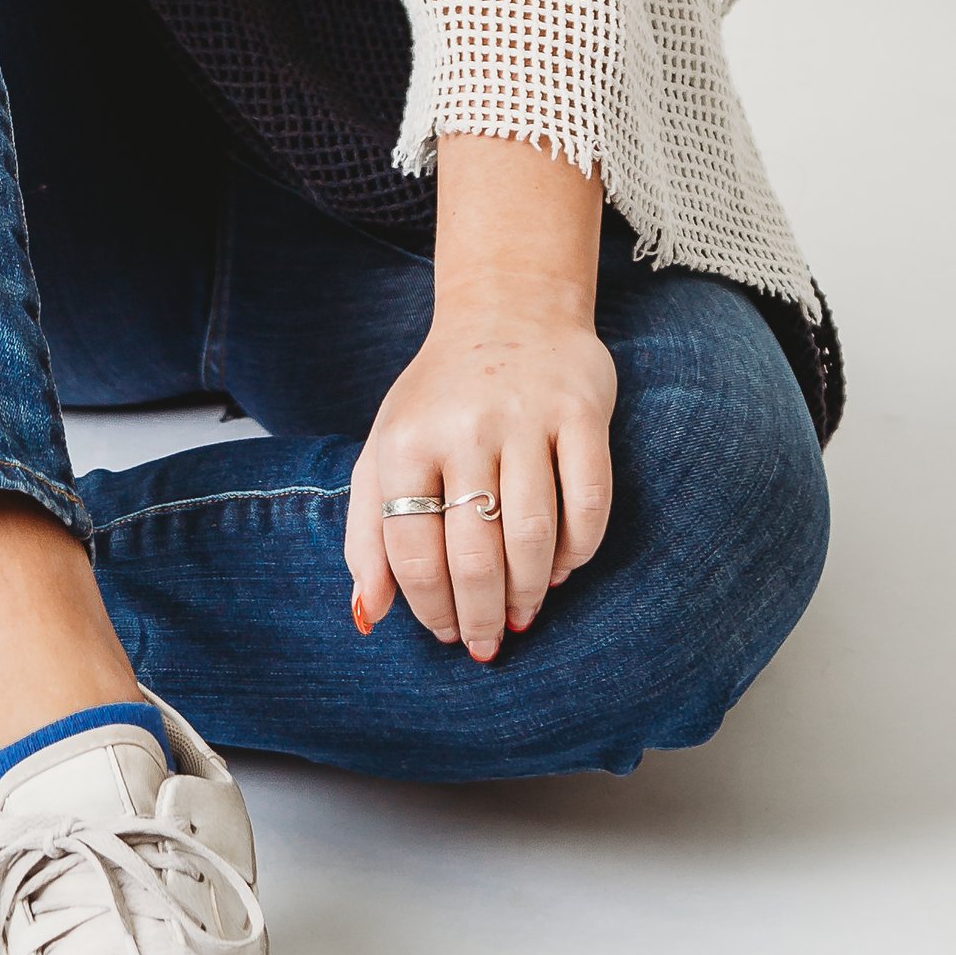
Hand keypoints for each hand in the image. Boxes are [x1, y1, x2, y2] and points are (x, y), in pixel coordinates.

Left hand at [345, 287, 617, 662]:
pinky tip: (561, 569)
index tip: (446, 634)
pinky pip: (588, 502)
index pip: (411, 550)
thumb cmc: (440, 399)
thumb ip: (367, 533)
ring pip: (533, 536)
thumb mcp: (385, 450)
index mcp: (405, 440)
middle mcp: (463, 427)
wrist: (508, 310)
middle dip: (481, 615)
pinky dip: (578, 550)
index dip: (429, 607)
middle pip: (474, 555)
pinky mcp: (582, 412)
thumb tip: (367, 616)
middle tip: (488, 644)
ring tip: (523, 614)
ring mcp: (526, 417)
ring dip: (529, 592)